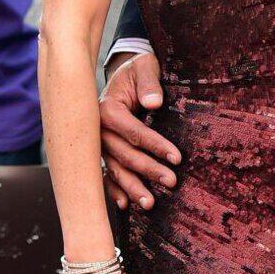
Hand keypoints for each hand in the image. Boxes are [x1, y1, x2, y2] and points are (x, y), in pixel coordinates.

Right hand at [100, 52, 179, 208]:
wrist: (123, 75)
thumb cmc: (137, 71)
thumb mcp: (145, 67)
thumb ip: (149, 83)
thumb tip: (154, 102)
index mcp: (107, 109)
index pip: (134, 132)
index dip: (156, 146)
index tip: (177, 158)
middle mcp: (97, 130)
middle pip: (125, 155)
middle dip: (149, 170)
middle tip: (172, 182)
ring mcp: (98, 144)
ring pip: (115, 169)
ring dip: (132, 188)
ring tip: (150, 204)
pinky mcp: (102, 152)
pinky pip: (105, 174)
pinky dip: (113, 190)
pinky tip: (124, 206)